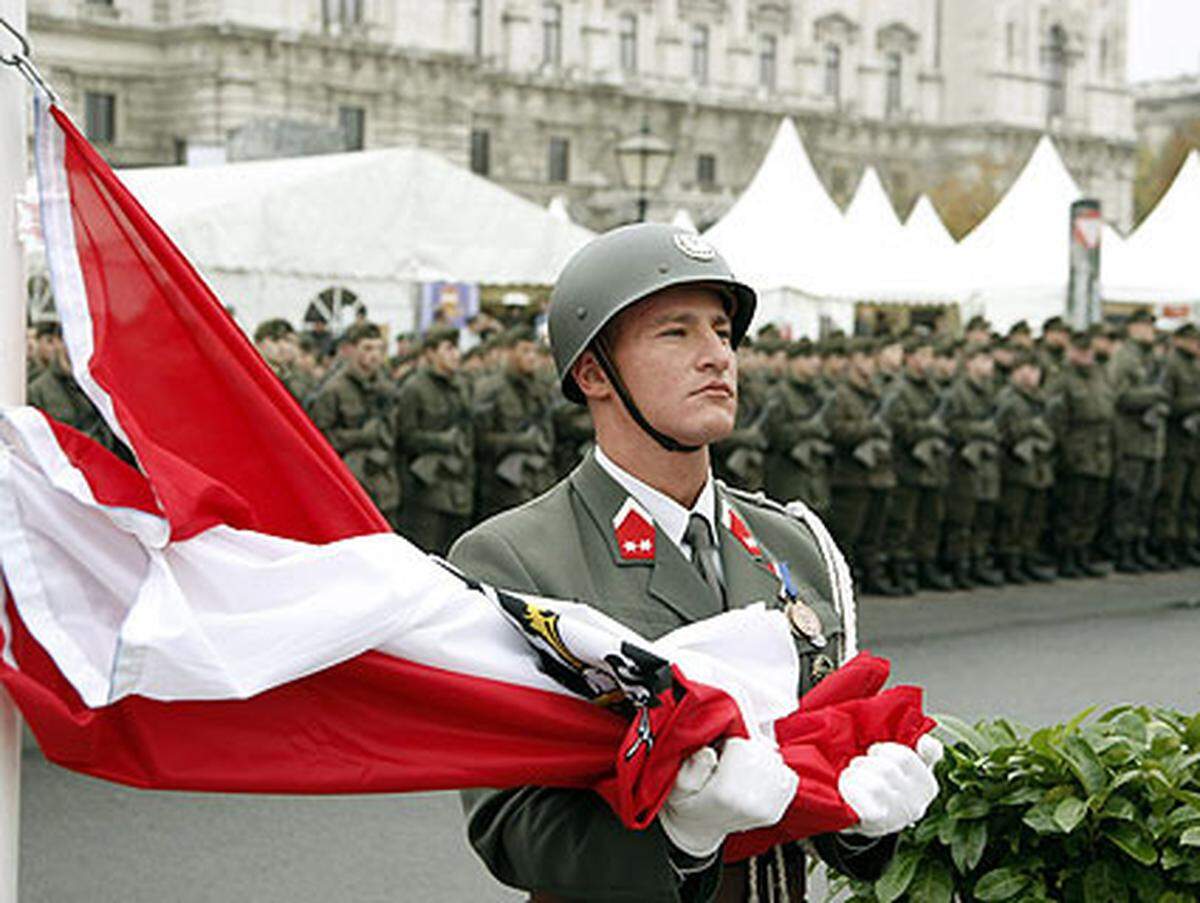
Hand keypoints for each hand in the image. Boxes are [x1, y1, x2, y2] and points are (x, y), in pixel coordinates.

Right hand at [659, 737, 798, 857]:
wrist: (700, 828)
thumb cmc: (689, 802)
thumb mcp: (678, 784)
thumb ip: (692, 767)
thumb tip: (708, 753)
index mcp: (726, 794)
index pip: (742, 747)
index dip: (729, 743)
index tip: (719, 753)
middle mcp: (751, 803)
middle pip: (762, 752)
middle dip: (746, 749)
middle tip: (730, 760)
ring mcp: (767, 809)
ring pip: (776, 761)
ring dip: (761, 759)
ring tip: (743, 769)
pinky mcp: (776, 812)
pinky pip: (787, 776)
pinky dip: (775, 771)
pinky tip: (758, 777)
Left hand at [837, 740, 940, 837]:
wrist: (860, 816)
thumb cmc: (886, 785)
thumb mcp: (907, 768)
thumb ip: (924, 752)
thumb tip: (927, 740)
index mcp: (927, 787)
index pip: (904, 757)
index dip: (883, 751)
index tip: (875, 753)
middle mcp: (916, 806)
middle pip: (886, 770)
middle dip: (866, 762)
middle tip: (859, 766)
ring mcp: (897, 818)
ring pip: (873, 786)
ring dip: (855, 775)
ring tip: (851, 777)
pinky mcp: (875, 824)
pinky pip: (860, 800)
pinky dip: (848, 788)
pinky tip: (846, 788)